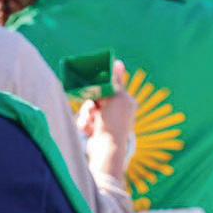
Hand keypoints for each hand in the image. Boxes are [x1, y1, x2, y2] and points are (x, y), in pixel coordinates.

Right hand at [78, 60, 135, 183]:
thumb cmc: (114, 122)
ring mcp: (107, 122)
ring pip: (89, 109)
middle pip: (98, 98)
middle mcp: (118, 112)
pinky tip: (89, 130)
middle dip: (92, 103)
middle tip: (94, 108)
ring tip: (90, 123)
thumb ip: (115, 80)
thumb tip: (118, 62)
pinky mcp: (96, 131)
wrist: (105, 150)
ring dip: (87, 115)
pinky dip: (85, 124)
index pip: (112, 88)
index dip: (102, 88)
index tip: (95, 87)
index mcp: (127, 102)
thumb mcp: (116, 97)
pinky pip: (86, 120)